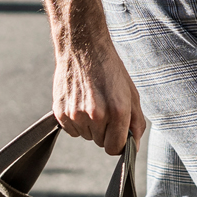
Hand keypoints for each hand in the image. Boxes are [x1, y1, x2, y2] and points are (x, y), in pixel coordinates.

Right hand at [37, 0, 146, 152]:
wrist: (83, 47)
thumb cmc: (110, 70)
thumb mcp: (131, 93)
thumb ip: (136, 122)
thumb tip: (134, 145)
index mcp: (117, 111)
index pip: (115, 149)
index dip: (118, 142)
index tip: (118, 132)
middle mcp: (96, 115)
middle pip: (100, 143)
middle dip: (105, 131)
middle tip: (105, 108)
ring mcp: (76, 114)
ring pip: (85, 136)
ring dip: (90, 126)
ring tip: (92, 102)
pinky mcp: (60, 112)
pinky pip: (71, 130)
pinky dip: (76, 121)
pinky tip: (80, 102)